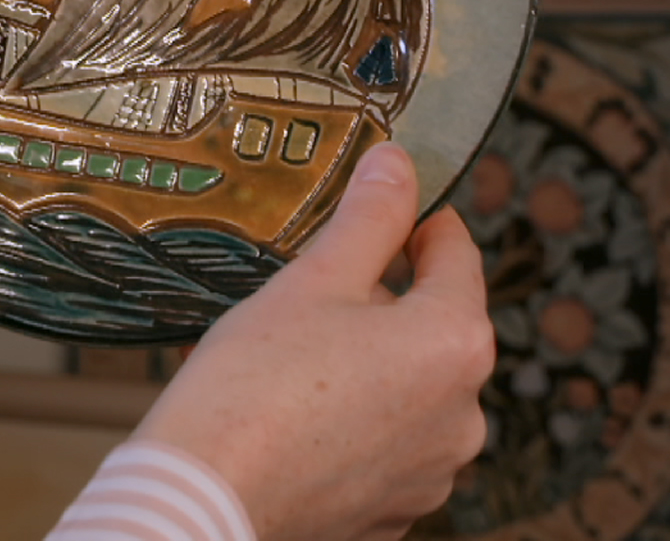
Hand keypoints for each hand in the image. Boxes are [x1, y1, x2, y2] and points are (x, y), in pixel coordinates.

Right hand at [133, 144, 491, 540]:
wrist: (206, 498)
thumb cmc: (254, 390)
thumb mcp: (313, 279)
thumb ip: (368, 216)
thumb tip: (398, 164)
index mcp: (455, 342)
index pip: (456, 253)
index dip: (418, 219)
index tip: (387, 205)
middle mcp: (463, 412)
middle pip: (431, 324)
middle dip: (380, 300)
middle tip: (313, 288)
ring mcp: (433, 470)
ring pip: (407, 387)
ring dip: (365, 363)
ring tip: (292, 357)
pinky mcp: (396, 510)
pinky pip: (384, 443)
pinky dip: (351, 421)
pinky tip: (295, 411)